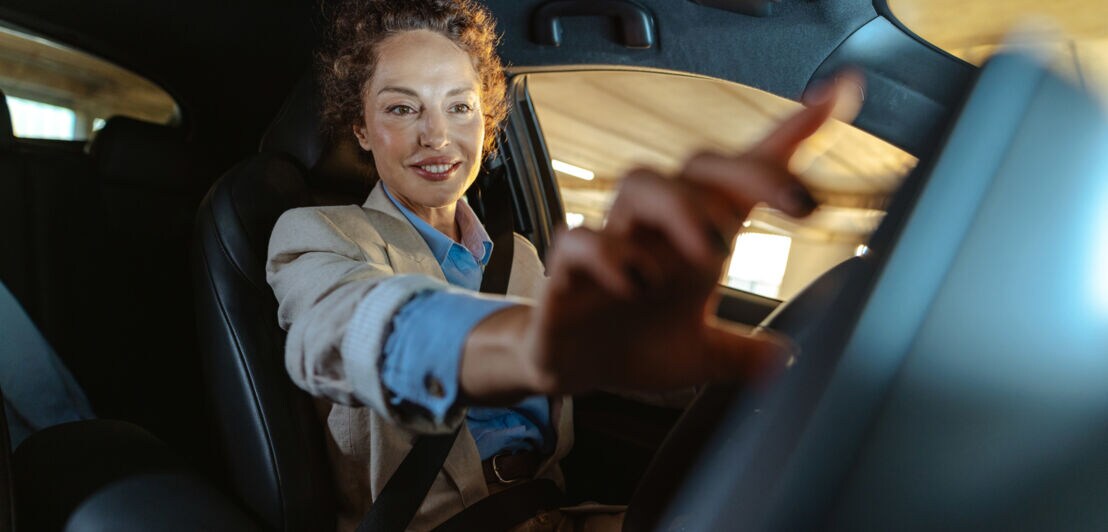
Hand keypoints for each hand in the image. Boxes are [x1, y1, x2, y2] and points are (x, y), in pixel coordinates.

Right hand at [461, 73, 863, 399]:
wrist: (569, 367)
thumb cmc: (634, 342)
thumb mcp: (700, 355)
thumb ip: (743, 354)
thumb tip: (789, 361)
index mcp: (698, 238)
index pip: (745, 175)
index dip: (792, 132)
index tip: (841, 94)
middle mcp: (658, 228)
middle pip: (698, 166)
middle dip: (750, 174)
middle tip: (798, 203)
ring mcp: (612, 241)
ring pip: (641, 183)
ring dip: (683, 208)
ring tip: (712, 254)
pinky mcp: (568, 268)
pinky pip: (581, 238)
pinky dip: (610, 253)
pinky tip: (634, 284)